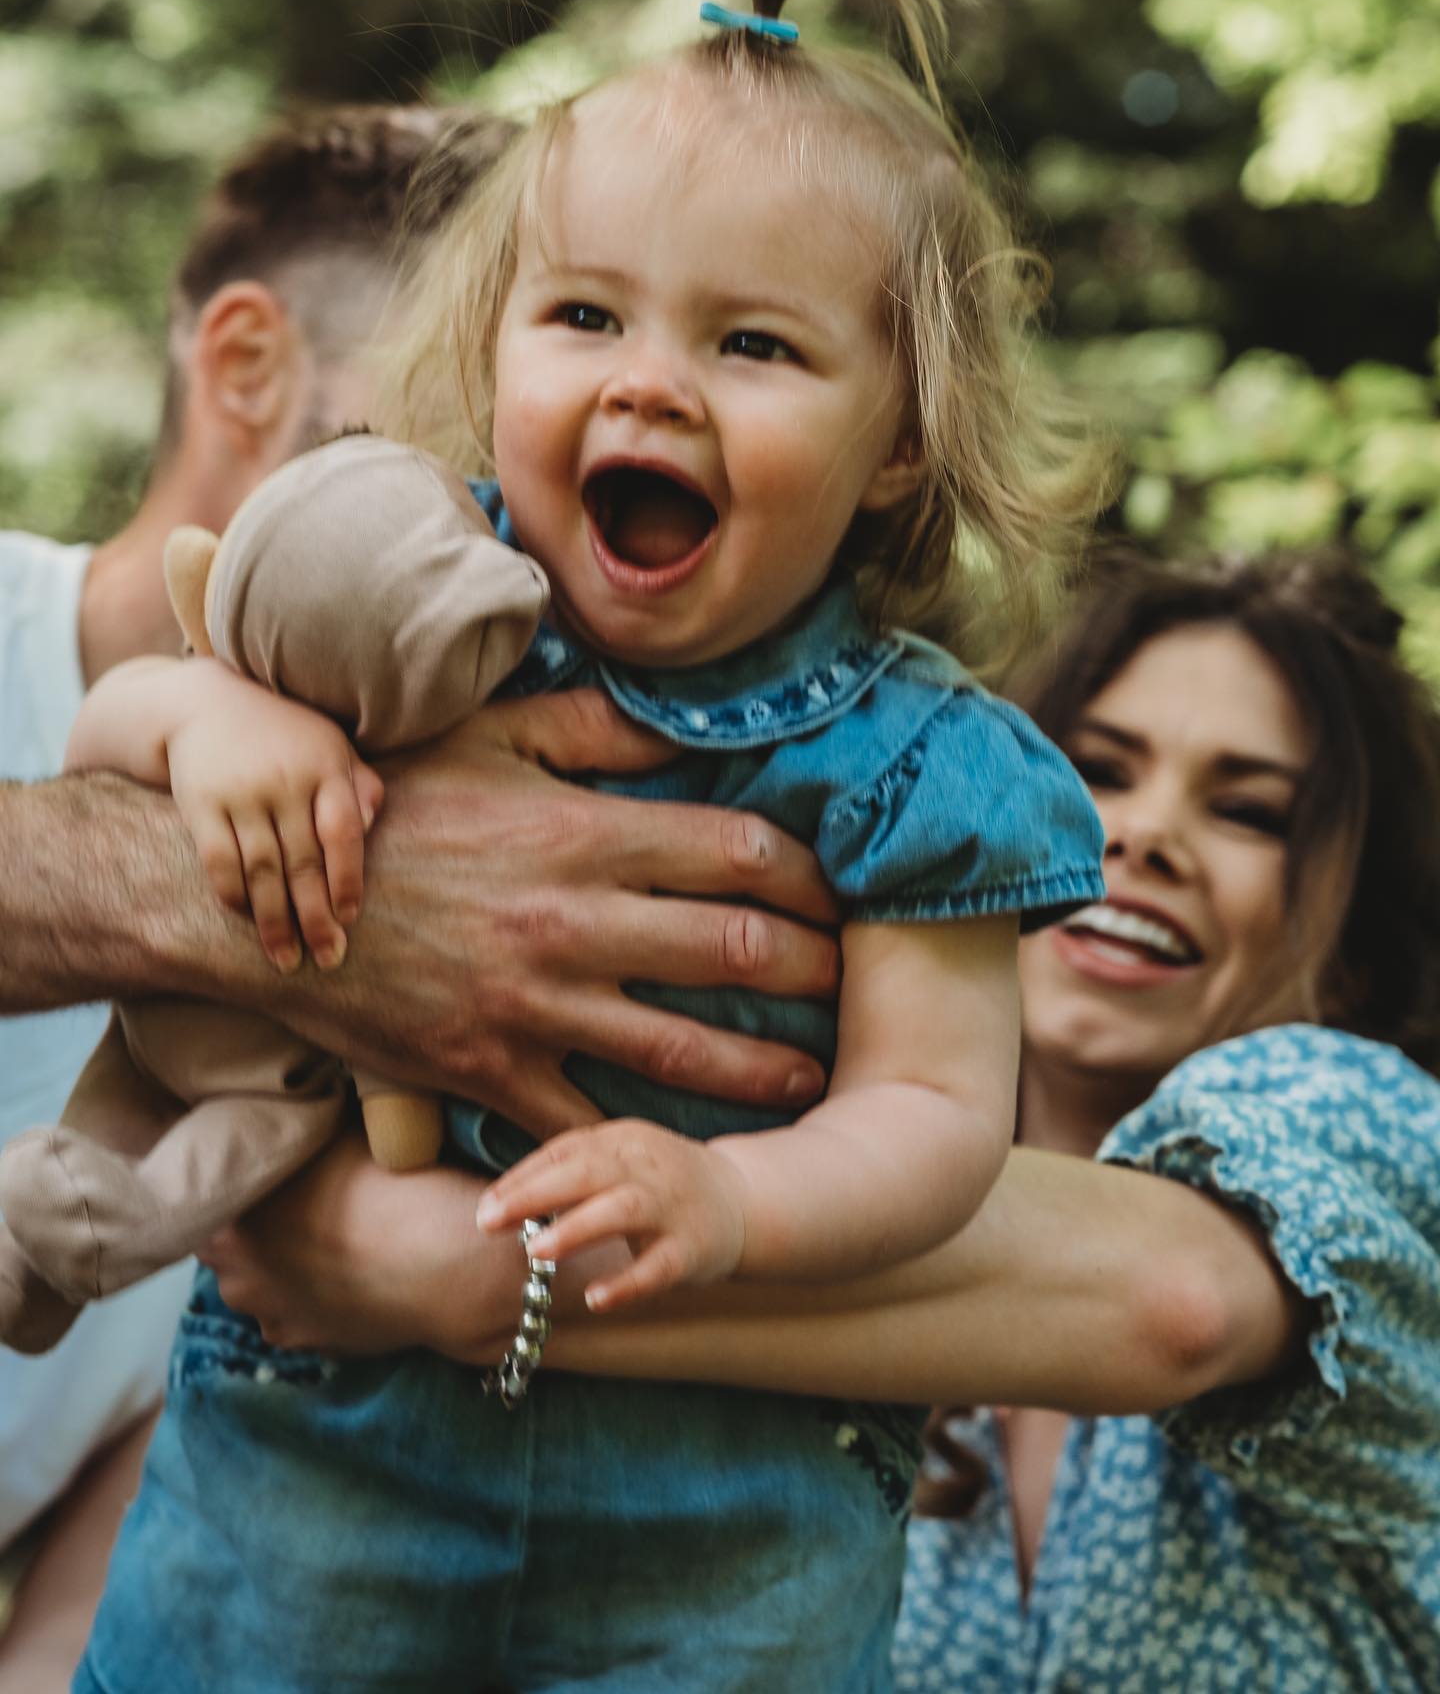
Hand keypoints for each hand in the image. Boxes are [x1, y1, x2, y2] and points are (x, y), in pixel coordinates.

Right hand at [167, 667, 383, 972]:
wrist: (205, 703)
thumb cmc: (285, 734)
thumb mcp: (331, 746)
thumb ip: (359, 786)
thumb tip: (373, 828)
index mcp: (325, 769)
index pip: (343, 835)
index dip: (348, 880)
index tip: (350, 918)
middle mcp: (284, 783)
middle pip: (303, 863)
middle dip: (316, 917)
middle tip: (328, 958)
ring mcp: (241, 794)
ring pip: (261, 870)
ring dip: (274, 921)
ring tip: (287, 960)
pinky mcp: (201, 804)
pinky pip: (218, 861)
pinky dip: (233, 895)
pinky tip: (247, 920)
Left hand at [197, 1130, 520, 1358]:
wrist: (445, 1263)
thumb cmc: (389, 1185)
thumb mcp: (331, 1135)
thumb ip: (292, 1134)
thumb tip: (283, 1116)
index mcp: (225, 1217)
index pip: (202, 1192)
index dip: (232, 1173)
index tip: (259, 1160)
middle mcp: (231, 1275)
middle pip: (227, 1241)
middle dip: (255, 1222)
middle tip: (302, 1197)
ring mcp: (269, 1316)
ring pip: (261, 1281)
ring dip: (281, 1262)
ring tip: (333, 1237)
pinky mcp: (306, 1346)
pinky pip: (296, 1311)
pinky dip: (313, 1294)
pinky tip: (350, 1272)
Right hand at [273, 689, 840, 1140]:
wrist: (273, 903)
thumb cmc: (391, 808)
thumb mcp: (487, 738)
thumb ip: (595, 729)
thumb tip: (686, 725)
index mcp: (581, 835)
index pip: (739, 853)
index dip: (811, 877)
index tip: (842, 894)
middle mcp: (573, 923)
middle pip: (736, 951)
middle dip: (815, 972)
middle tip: (855, 984)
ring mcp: (534, 1007)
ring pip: (685, 1051)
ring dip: (766, 1068)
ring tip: (817, 1077)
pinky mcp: (491, 1072)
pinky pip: (589, 1120)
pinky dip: (648, 1141)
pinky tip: (700, 1150)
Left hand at [478, 1118, 747, 1312]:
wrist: (744, 1198)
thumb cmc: (660, 1182)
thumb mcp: (621, 1159)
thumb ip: (571, 1170)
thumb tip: (501, 1199)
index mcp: (623, 1140)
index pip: (565, 1150)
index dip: (523, 1176)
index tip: (485, 1205)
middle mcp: (647, 1166)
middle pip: (588, 1171)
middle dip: (536, 1194)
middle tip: (489, 1220)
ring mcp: (672, 1206)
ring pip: (623, 1210)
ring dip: (578, 1228)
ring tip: (537, 1251)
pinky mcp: (693, 1249)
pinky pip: (660, 1267)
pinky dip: (629, 1283)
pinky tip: (596, 1299)